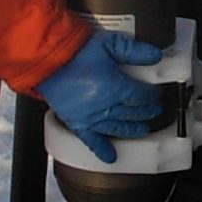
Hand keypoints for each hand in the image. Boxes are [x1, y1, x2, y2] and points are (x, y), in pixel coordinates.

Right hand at [34, 30, 164, 163]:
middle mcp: (105, 107)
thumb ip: (134, 50)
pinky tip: (110, 157)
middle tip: (153, 110)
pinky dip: (101, 150)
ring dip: (132, 130)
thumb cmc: (75, 51)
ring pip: (117, 128)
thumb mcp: (109, 44)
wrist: (47, 59)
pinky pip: (91, 141)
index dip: (151, 95)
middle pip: (132, 113)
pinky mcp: (75, 122)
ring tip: (141, 130)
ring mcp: (90, 117)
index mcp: (116, 88)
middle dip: (146, 112)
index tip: (155, 94)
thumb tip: (155, 55)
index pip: (141, 96)